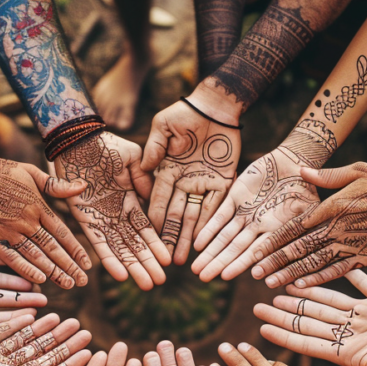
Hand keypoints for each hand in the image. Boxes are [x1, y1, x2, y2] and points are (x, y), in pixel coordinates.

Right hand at [0, 155, 91, 289]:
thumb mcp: (30, 171)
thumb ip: (56, 184)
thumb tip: (83, 186)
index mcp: (38, 207)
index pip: (63, 233)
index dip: (76, 250)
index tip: (88, 264)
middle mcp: (26, 222)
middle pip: (53, 248)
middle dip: (69, 266)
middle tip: (83, 282)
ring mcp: (8, 232)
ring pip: (36, 256)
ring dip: (54, 271)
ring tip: (68, 284)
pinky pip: (11, 258)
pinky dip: (26, 269)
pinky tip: (39, 280)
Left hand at [56, 132, 170, 289]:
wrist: (78, 138)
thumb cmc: (107, 145)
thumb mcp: (135, 159)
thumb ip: (145, 180)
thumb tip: (153, 200)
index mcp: (129, 200)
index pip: (145, 228)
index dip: (156, 246)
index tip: (168, 262)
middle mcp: (115, 214)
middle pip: (133, 244)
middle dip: (146, 264)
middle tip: (159, 283)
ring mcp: (99, 217)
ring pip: (119, 248)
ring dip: (132, 266)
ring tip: (147, 284)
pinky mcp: (83, 218)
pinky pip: (97, 242)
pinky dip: (109, 259)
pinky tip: (120, 275)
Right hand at [142, 98, 239, 263]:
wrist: (215, 105)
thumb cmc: (185, 112)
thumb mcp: (163, 126)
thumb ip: (154, 147)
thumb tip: (143, 168)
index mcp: (166, 170)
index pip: (158, 199)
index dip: (155, 219)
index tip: (147, 238)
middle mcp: (184, 182)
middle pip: (176, 215)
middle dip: (170, 237)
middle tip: (164, 260)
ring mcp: (203, 183)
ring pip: (196, 216)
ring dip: (190, 237)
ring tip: (183, 260)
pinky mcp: (222, 182)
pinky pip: (217, 206)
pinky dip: (211, 223)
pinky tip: (205, 241)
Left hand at [191, 148, 318, 281]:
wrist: (294, 160)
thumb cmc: (306, 186)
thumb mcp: (308, 211)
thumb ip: (300, 229)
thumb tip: (297, 254)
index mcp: (275, 232)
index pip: (254, 253)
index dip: (239, 264)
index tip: (224, 277)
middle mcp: (256, 225)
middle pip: (234, 248)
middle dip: (217, 262)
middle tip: (201, 277)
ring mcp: (245, 212)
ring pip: (224, 236)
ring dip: (210, 251)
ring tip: (196, 268)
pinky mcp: (235, 197)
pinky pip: (219, 215)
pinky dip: (208, 229)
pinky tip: (197, 243)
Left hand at [251, 162, 366, 287]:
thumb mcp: (356, 169)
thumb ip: (326, 175)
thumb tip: (301, 170)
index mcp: (331, 207)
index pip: (293, 227)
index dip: (273, 241)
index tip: (255, 250)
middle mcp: (337, 228)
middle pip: (298, 248)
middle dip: (274, 261)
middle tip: (253, 273)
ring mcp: (351, 244)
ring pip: (313, 262)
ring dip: (290, 274)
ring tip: (270, 283)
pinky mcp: (366, 257)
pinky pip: (337, 271)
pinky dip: (318, 279)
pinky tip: (301, 286)